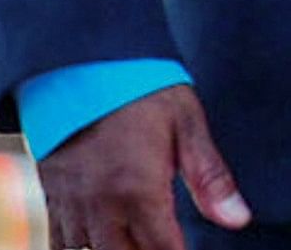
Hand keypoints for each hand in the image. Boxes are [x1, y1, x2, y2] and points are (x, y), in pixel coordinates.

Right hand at [39, 85, 252, 246]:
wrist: (79, 59)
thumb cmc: (139, 86)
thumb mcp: (186, 122)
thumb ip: (211, 177)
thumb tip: (238, 219)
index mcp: (138, 190)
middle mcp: (100, 205)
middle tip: (165, 239)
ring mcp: (72, 204)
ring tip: (137, 239)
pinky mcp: (53, 196)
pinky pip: (59, 244)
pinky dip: (81, 249)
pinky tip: (103, 241)